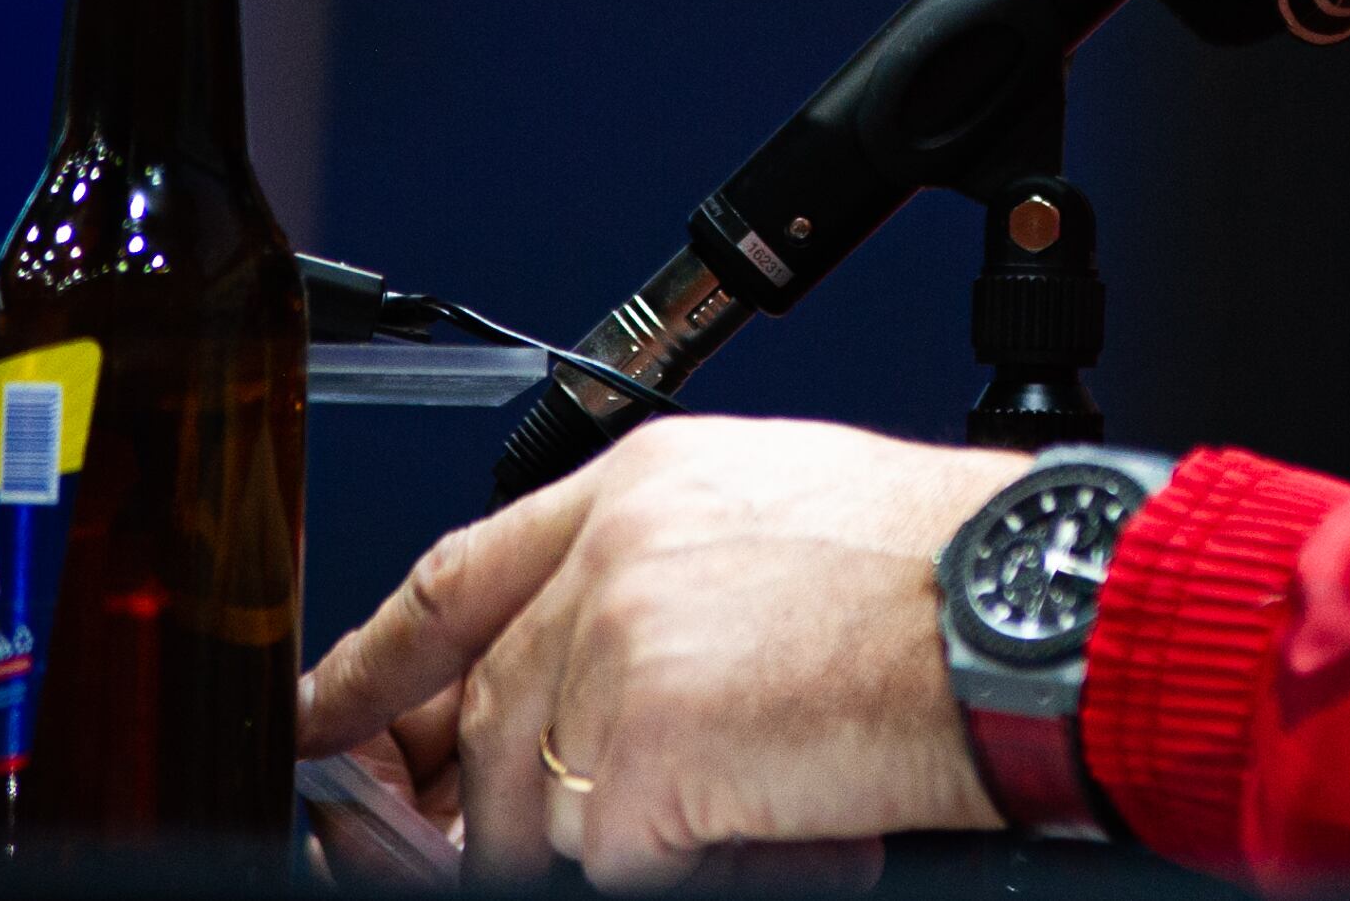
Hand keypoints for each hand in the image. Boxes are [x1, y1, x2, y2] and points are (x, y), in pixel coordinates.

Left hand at [301, 416, 1024, 888]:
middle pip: (492, 717)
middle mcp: (607, 559)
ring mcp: (612, 655)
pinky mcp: (640, 758)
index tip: (328, 710)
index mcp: (639, 486)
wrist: (1021, 617)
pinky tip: (784, 821)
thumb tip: (593, 676)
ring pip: (543, 811)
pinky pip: (618, 865)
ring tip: (763, 802)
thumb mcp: (779, 516)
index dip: (377, 660)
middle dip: (503, 802)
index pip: (457, 578)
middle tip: (598, 825)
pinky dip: (698, 867)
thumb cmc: (942, 574)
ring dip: (635, 842)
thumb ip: (661, 572)